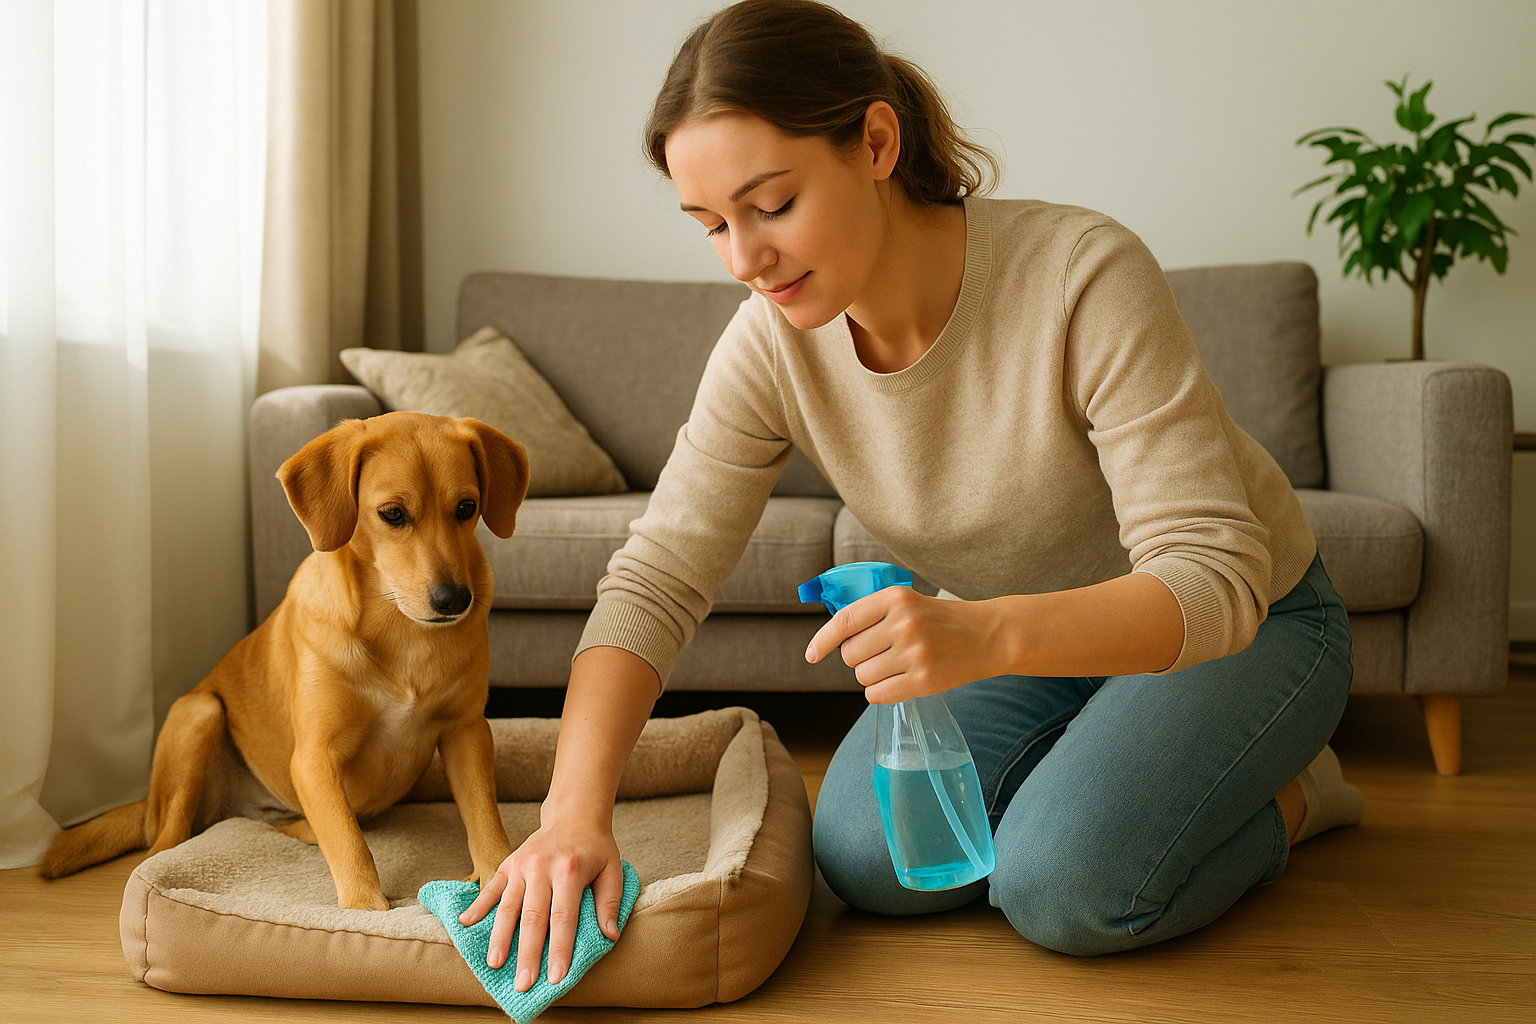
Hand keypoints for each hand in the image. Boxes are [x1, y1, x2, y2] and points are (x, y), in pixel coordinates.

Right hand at [457, 818, 625, 991]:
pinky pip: (491, 887)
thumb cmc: (595, 849)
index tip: (557, 977)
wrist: (574, 815)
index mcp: (570, 870)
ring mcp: (521, 865)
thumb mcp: (613, 870)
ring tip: (495, 964)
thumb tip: (609, 936)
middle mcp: (542, 867)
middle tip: (523, 984)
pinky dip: (477, 905)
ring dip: (500, 937)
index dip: (560, 948)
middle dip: (528, 953)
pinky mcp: (508, 863)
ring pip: (508, 906)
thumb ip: (610, 902)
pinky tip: (466, 924)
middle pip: (533, 917)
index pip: (563, 916)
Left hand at [804, 587, 1005, 702]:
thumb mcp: (907, 602)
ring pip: (862, 676)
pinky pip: (877, 694)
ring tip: (895, 666)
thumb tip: (831, 636)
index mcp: (895, 598)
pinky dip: (880, 692)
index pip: (844, 621)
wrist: (988, 635)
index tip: (811, 656)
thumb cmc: (940, 620)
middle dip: (858, 658)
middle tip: (882, 653)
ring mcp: (914, 653)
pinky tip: (898, 682)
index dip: (821, 641)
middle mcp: (903, 624)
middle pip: (850, 655)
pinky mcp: (924, 680)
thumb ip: (872, 613)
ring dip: (871, 676)